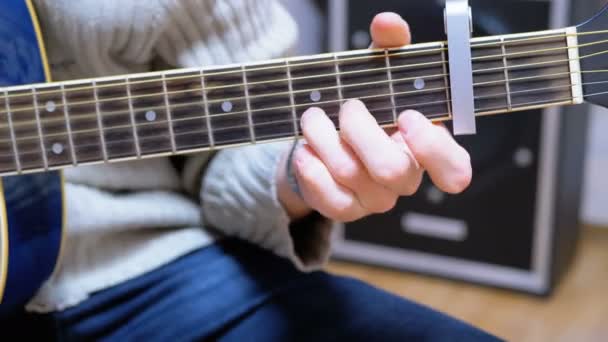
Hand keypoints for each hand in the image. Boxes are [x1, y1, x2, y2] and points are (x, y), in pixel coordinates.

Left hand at [277, 12, 471, 221]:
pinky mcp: (347, 208)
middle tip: (347, 107)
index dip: (433, 149)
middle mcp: (405, 178)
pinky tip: (305, 149)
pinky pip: (330, 200)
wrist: (328, 137)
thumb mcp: (379, 72)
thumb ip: (389, 46)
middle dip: (360, 130)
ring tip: (312, 117)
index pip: (455, 171)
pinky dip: (311, 169)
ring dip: (324, 138)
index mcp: (425, 148)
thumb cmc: (365, 106)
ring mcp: (376, 198)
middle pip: (391, 170)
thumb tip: (387, 23)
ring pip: (351, 176)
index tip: (406, 116)